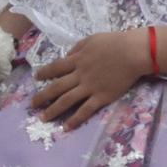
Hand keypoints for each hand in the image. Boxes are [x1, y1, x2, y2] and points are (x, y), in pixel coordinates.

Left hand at [30, 29, 151, 130]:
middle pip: (57, 87)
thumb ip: (77, 48)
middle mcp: (79, 75)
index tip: (36, 78)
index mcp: (77, 60)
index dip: (44, 73)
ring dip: (53, 110)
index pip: (56, 67)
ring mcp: (90, 87)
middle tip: (33, 104)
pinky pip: (86, 110)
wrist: (133, 53)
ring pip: (67, 100)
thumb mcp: (92, 40)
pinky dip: (75, 119)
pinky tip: (66, 127)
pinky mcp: (101, 97)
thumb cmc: (115, 43)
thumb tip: (67, 56)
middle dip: (43, 96)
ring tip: (43, 118)